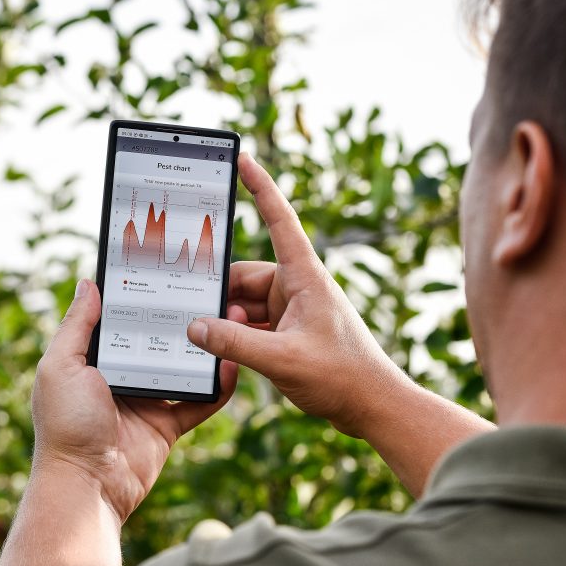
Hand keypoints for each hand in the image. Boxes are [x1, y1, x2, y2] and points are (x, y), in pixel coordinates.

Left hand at [32, 279, 240, 521]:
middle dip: (178, 319)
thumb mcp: (61, 366)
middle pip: (155, 340)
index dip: (139, 298)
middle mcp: (119, 377)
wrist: (86, 486)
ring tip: (225, 321)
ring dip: (202, 349)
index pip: (119, 320)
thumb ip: (76, 326)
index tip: (161, 271)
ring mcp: (145, 401)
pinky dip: (216, 388)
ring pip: (181, 368)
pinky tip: (232, 367)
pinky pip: (197, 403)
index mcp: (91, 360)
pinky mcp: (166, 426)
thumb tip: (88, 283)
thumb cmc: (65, 425)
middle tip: (204, 292)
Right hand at [187, 152, 408, 437]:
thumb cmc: (342, 376)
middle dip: (219, 294)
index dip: (260, 187)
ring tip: (210, 340)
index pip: (278, 220)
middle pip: (244, 275)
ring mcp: (292, 310)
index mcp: (305, 276)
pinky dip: (234, 336)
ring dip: (226, 320)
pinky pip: (249, 325)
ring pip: (243, 303)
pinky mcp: (288, 332)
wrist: (373, 406)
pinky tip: (218, 351)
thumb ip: (233, 344)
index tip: (242, 159)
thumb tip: (194, 328)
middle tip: (192, 311)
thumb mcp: (282, 359)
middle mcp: (297, 286)